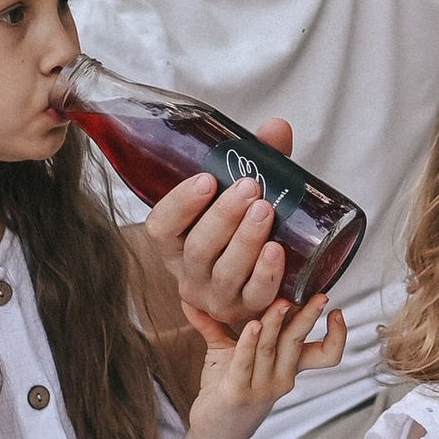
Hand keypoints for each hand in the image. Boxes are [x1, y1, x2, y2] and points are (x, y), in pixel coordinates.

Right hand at [141, 146, 297, 332]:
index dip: (179, 204)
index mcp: (175, 242)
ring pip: (225, 272)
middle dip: (224, 217)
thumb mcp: (246, 190)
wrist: (269, 270)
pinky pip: (254, 296)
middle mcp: (189, 272)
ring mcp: (217, 296)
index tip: (205, 179)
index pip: (161, 227)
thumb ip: (258, 158)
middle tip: (250, 188)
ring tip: (266, 211)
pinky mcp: (248, 310)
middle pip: (197, 248)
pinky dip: (266, 274)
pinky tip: (277, 251)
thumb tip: (275, 128)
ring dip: (245, 242)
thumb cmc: (247, 223)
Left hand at [188, 296, 345, 438]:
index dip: (337, 336)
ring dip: (276, 323)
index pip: (325, 354)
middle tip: (318, 297)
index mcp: (287, 367)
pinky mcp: (239, 393)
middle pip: (298, 342)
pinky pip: (246, 362)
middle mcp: (281, 378)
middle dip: (309, 317)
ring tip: (281, 303)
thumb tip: (192, 293)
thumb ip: (217, 324)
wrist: (212, 432)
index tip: (337, 312)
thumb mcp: (229, 354)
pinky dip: (250, 342)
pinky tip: (254, 325)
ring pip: (272, 347)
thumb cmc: (224, 392)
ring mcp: (262, 387)